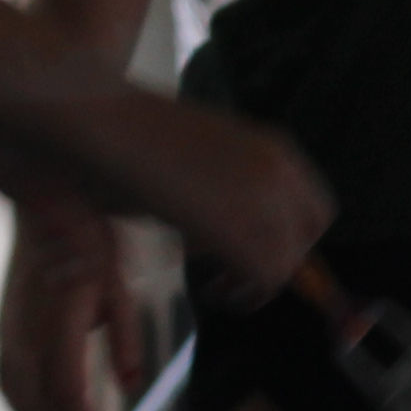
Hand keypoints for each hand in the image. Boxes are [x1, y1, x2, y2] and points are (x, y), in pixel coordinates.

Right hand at [0, 192, 142, 410]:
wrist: (42, 207)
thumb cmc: (87, 242)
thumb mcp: (118, 285)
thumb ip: (125, 337)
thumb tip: (130, 386)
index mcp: (56, 325)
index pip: (65, 394)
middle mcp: (23, 336)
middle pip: (40, 405)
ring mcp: (7, 335)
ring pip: (19, 399)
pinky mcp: (2, 331)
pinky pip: (7, 384)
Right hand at [72, 90, 330, 300]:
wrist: (98, 118)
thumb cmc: (127, 135)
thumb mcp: (193, 160)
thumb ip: (223, 189)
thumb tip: (226, 230)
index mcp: (273, 147)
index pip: (313, 206)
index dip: (287, 237)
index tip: (250, 250)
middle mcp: (279, 168)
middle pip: (311, 234)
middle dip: (278, 259)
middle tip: (233, 273)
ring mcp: (263, 195)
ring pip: (291, 260)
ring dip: (257, 281)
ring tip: (217, 286)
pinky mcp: (240, 226)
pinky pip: (268, 277)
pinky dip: (245, 292)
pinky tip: (211, 288)